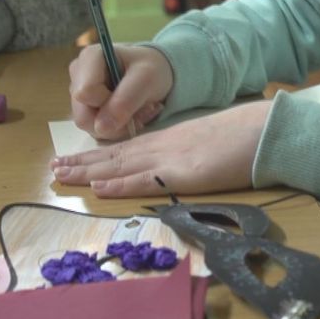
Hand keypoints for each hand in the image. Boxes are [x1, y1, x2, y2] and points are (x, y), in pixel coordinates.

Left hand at [51, 100, 272, 196]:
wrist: (265, 129)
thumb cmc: (243, 136)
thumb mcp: (208, 143)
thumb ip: (188, 152)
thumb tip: (177, 164)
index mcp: (169, 140)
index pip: (124, 148)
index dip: (96, 156)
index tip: (73, 160)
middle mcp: (163, 146)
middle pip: (114, 156)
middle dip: (82, 163)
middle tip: (54, 170)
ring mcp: (171, 159)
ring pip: (121, 166)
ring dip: (89, 173)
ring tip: (61, 177)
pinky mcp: (184, 174)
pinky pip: (146, 181)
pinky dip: (120, 185)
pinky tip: (99, 189)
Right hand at [69, 44, 173, 139]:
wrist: (157, 75)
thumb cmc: (151, 68)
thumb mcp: (147, 78)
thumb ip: (125, 100)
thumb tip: (101, 127)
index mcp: (88, 58)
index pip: (85, 93)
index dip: (107, 101)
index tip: (132, 92)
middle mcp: (78, 77)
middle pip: (83, 116)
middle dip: (115, 120)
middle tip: (144, 109)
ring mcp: (80, 97)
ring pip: (90, 127)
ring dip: (121, 127)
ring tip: (142, 111)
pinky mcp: (87, 113)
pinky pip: (97, 132)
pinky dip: (119, 130)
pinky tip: (134, 116)